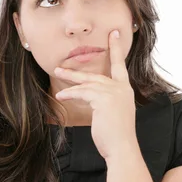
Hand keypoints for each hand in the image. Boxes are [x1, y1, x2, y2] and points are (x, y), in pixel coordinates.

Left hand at [53, 29, 137, 159]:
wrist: (122, 147)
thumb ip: (106, 102)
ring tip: (57, 74)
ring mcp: (113, 92)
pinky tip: (60, 96)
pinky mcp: (103, 98)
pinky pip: (82, 92)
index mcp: (125, 90)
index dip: (116, 49)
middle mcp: (121, 88)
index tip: (114, 34)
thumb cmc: (116, 136)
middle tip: (63, 64)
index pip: (120, 66)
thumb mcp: (114, 114)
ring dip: (70, 79)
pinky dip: (70, 93)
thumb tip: (92, 98)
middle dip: (78, 70)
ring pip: (87, 82)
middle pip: (97, 74)